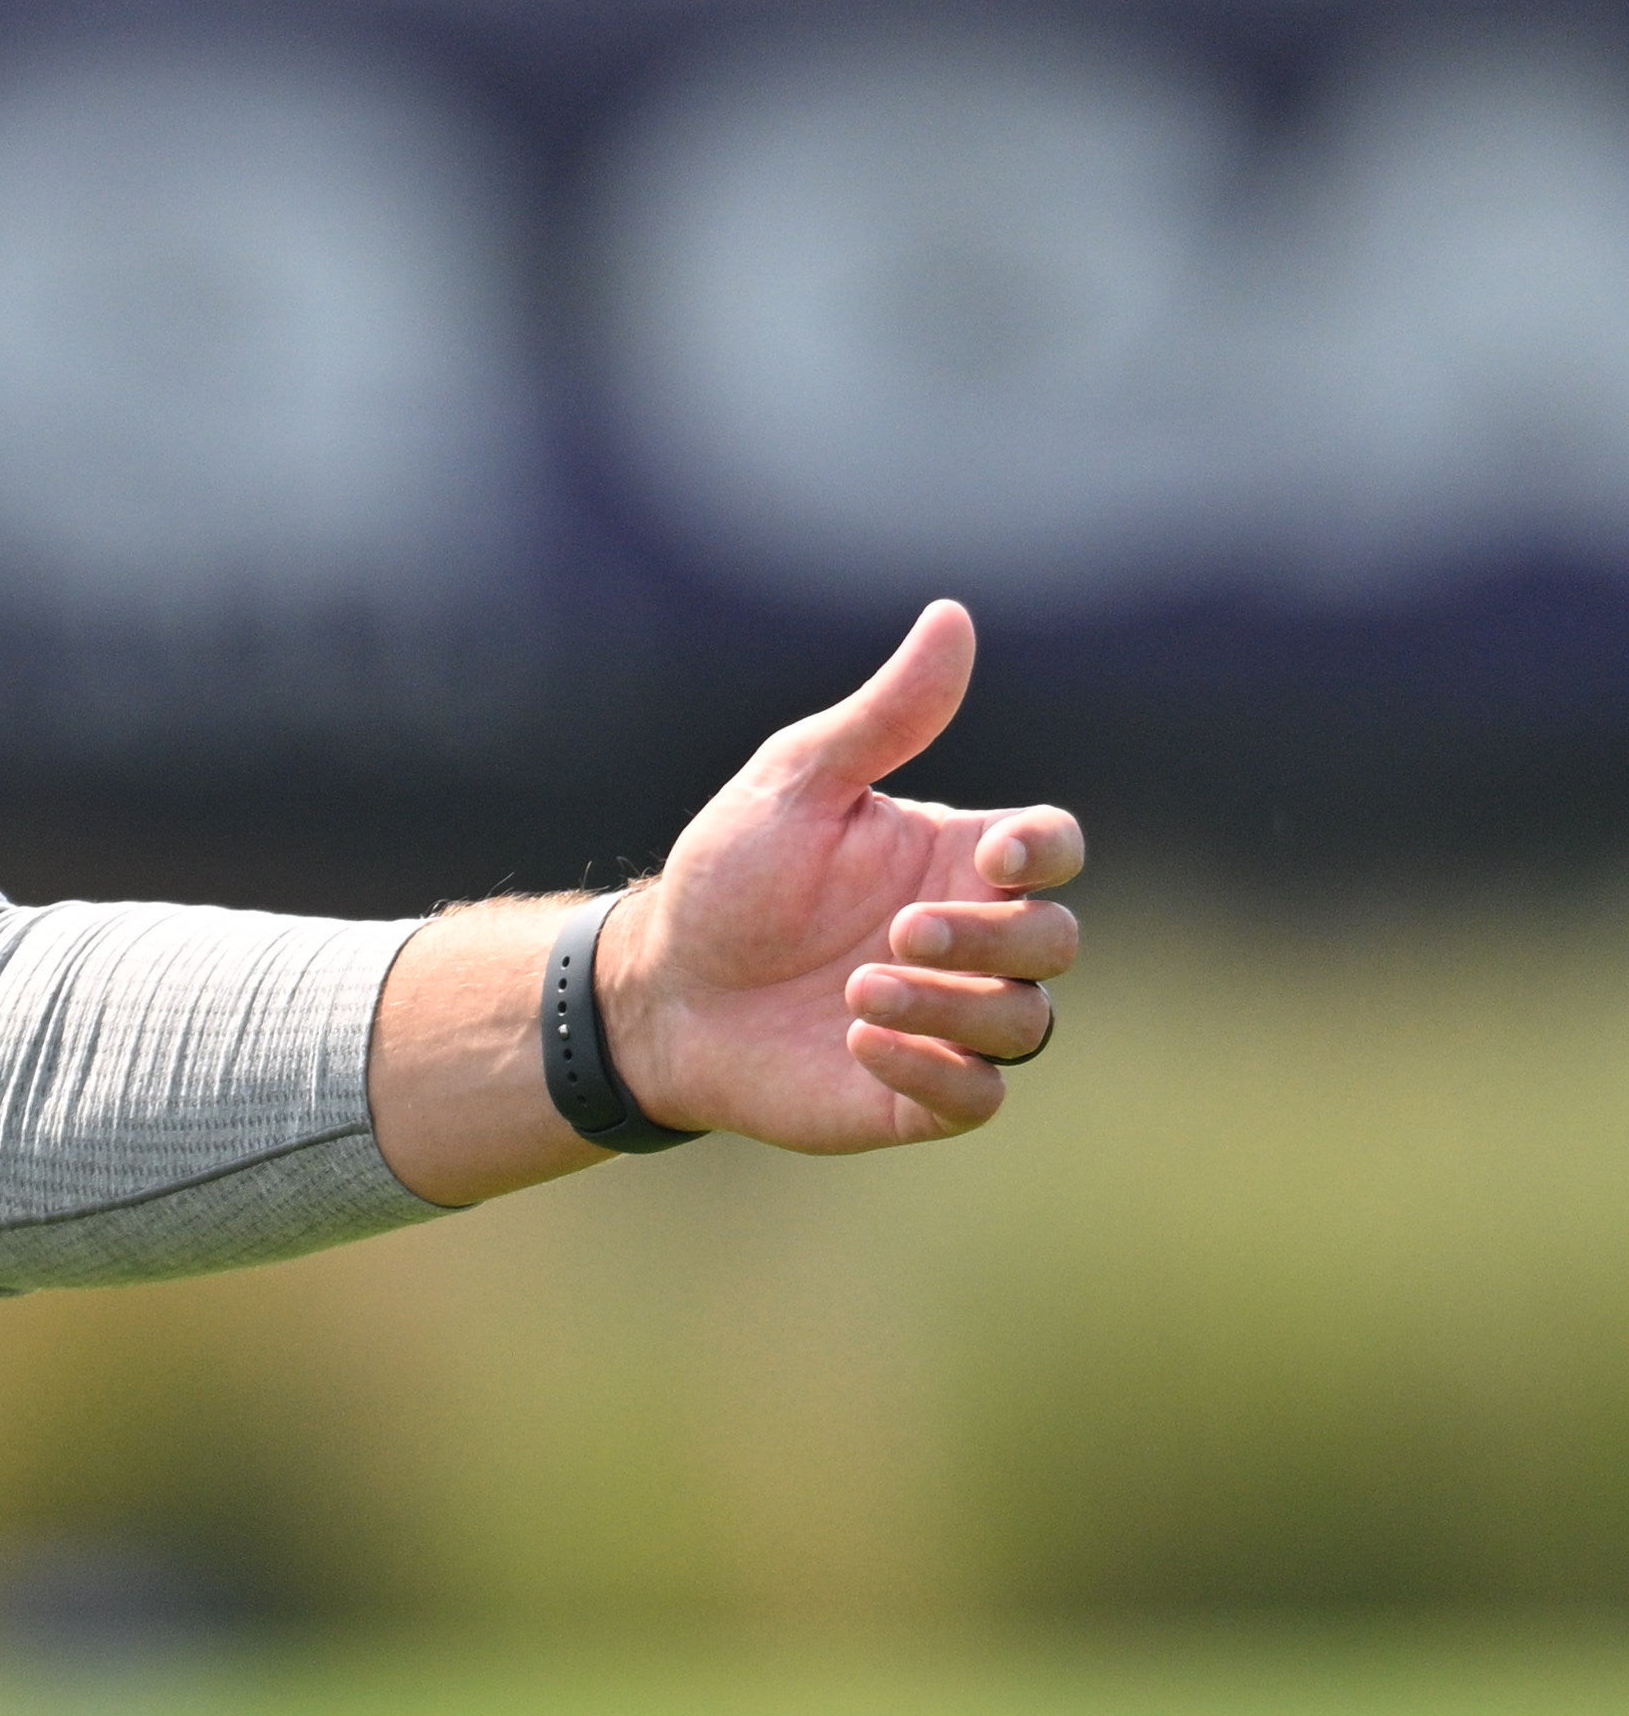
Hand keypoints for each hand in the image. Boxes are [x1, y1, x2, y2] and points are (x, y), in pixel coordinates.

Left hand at [599, 600, 1084, 1152]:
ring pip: (1027, 1022)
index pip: (1054, 849)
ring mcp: (949, 1019)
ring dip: (957, 1007)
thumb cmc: (731, 878)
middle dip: (994, 937)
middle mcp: (971, 942)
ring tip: (860, 987)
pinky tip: (860, 1042)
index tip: (992, 851)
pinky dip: (936, 1074)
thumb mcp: (796, 784)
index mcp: (955, 861)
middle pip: (1055, 940)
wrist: (660, 987)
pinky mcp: (915, 1093)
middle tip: (898, 929)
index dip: (1046, 851)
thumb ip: (883, 717)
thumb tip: (952, 617)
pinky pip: (976, 1098)